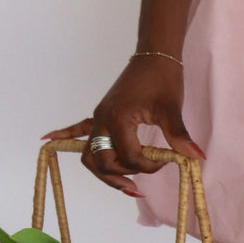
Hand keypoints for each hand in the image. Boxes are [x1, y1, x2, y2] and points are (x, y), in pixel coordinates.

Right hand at [39, 54, 205, 198]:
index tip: (167, 160)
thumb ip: (179, 137)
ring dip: (103, 173)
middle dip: (122, 176)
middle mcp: (103, 119)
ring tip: (124, 186)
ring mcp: (99, 117)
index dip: (149, 166)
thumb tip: (196, 157)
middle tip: (143, 183)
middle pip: (102, 162)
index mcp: (119, 118)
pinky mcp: (101, 113)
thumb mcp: (172, 109)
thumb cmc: (164, 79)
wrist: (155, 55)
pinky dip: (64, 134)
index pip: (128, 157)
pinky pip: (79, 128)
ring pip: (90, 154)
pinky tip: (47, 139)